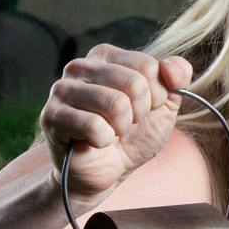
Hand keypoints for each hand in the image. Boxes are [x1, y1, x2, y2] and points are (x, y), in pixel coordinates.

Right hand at [41, 46, 192, 210]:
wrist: (107, 172)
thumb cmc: (134, 135)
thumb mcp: (165, 105)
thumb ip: (177, 78)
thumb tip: (173, 68)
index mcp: (106, 56)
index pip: (148, 66)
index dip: (156, 96)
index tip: (143, 109)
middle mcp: (80, 66)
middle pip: (135, 83)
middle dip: (140, 113)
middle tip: (126, 124)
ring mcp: (61, 90)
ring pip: (116, 104)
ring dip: (122, 127)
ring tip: (111, 131)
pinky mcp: (51, 116)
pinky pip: (94, 126)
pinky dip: (103, 141)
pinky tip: (94, 141)